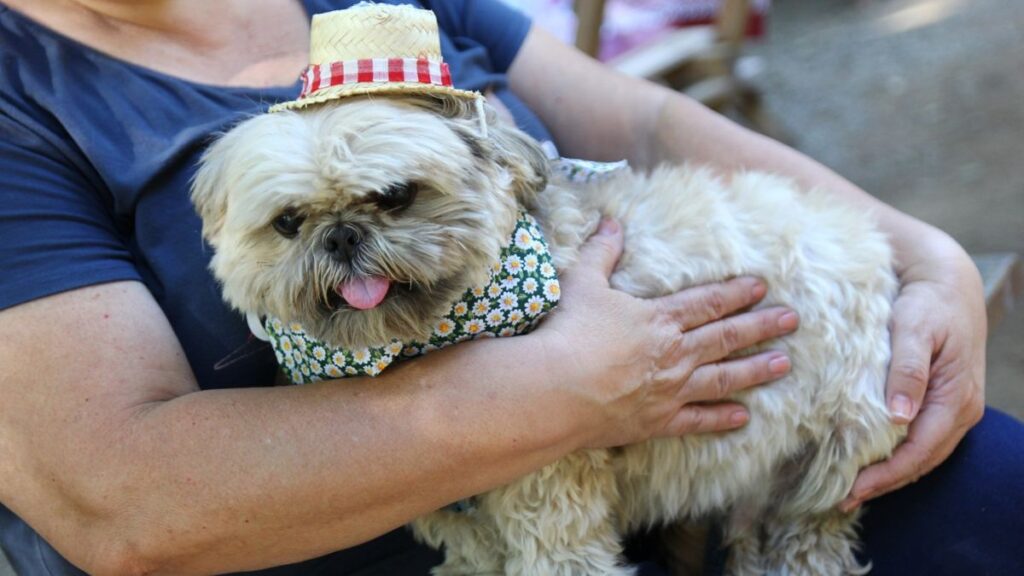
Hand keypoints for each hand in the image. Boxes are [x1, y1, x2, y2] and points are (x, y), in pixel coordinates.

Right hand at [537, 219, 798, 449]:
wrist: (556, 390)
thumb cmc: (568, 334)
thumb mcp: (583, 283)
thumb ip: (601, 252)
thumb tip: (611, 221)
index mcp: (659, 318)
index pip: (707, 302)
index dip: (736, 293)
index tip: (762, 287)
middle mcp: (674, 353)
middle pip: (726, 337)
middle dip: (762, 327)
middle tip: (792, 321)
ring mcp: (670, 390)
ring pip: (723, 378)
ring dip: (755, 371)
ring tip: (782, 365)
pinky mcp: (657, 421)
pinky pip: (698, 420)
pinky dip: (721, 419)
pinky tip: (742, 417)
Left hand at [841, 236, 985, 510]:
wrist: (946, 280)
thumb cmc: (928, 302)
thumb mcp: (914, 327)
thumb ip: (906, 368)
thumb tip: (899, 415)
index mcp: (957, 398)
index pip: (919, 451)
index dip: (886, 475)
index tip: (852, 489)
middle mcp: (960, 410)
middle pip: (921, 461)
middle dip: (884, 483)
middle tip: (840, 498)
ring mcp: (953, 407)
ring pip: (921, 454)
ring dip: (889, 473)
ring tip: (851, 488)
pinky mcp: (939, 400)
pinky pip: (919, 438)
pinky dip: (896, 455)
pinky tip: (869, 460)